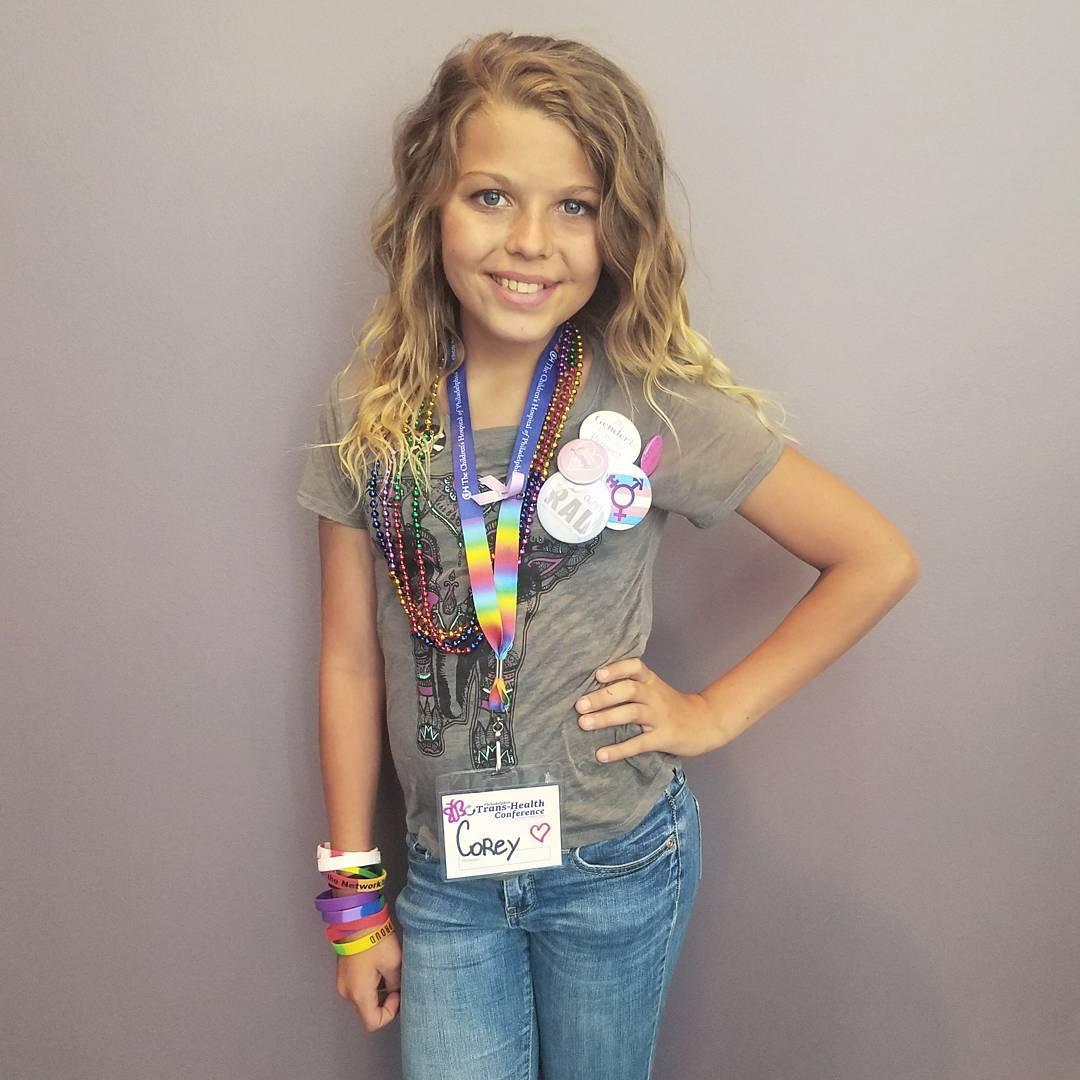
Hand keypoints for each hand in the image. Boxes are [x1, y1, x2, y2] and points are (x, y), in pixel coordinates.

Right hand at [336, 926, 401, 1031]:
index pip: (373, 1023)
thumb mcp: (394, 964)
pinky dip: (369, 984)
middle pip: (367, 1012)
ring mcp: (342, 983)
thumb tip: (396, 991)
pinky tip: (377, 966)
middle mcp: (347, 993)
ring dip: (377, 992)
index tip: (397, 994)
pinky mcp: (342, 973)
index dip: (389, 1014)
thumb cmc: (375, 940)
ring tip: (387, 972)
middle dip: (384, 1002)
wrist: (357, 919)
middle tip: (396, 984)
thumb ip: (396, 985)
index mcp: (359, 994)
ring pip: (362, 1000)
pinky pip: (357, 988)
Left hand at [574, 657, 722, 761]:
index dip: (616, 669)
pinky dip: (619, 749)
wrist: (705, 722)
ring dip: (606, 718)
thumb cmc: (671, 706)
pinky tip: (602, 754)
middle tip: (580, 705)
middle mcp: (654, 695)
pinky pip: (639, 743)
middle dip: (603, 697)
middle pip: (628, 690)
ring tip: (584, 724)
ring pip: (632, 713)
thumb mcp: (654, 689)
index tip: (597, 674)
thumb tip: (592, 689)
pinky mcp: (663, 738)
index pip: (634, 668)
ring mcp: (660, 717)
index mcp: (651, 681)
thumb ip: (630, 686)